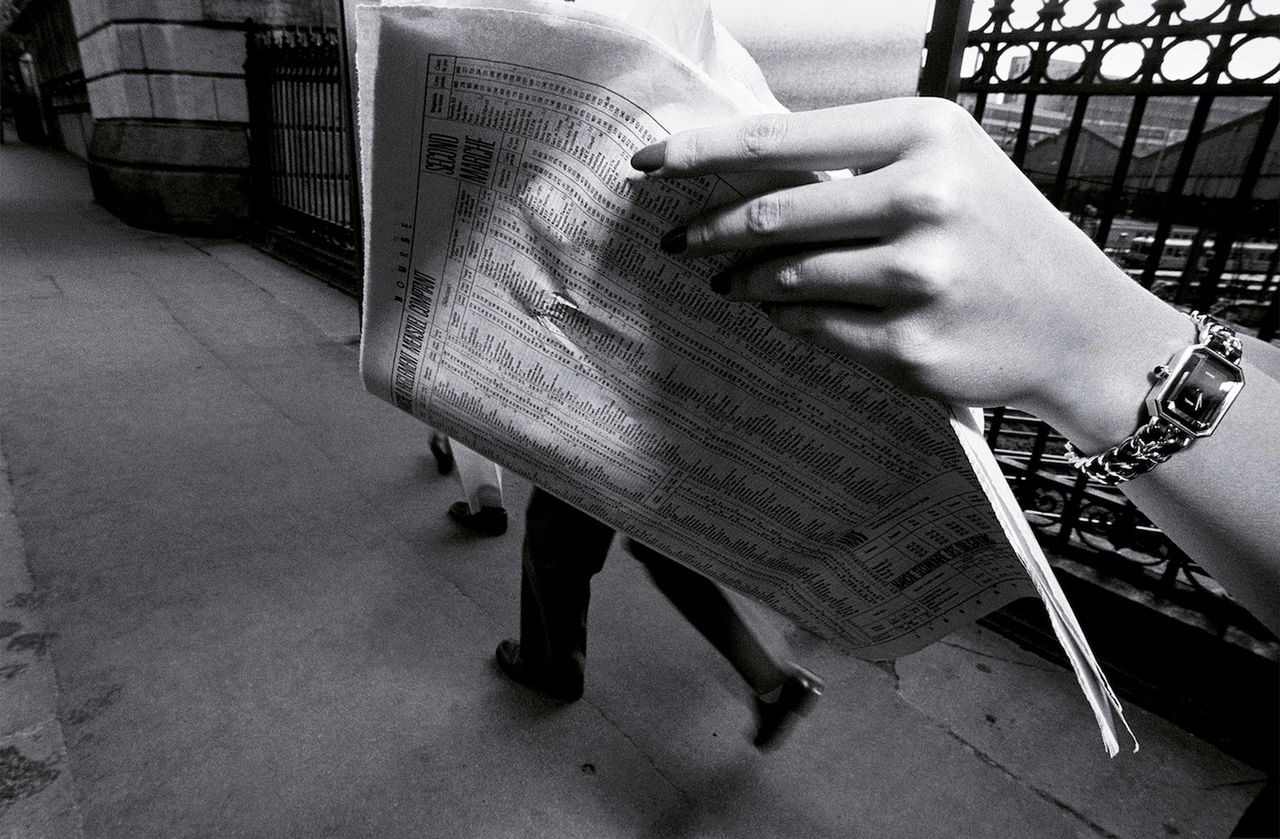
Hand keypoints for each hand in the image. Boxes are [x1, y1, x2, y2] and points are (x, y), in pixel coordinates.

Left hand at [632, 98, 1190, 451]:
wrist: (1080, 323)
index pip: (779, 139)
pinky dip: (788, 320)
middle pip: (771, 215)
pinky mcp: (910, 345)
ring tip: (734, 280)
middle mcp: (924, 198)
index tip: (647, 164)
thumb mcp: (945, 164)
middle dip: (708, 231)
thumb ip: (854, 161)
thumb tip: (741, 172)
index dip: (700, 152)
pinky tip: (789, 312)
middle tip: (679, 242)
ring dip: (745, 281)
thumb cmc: (1001, 234)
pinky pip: (812, 330)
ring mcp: (918, 277)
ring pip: (784, 279)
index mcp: (925, 133)